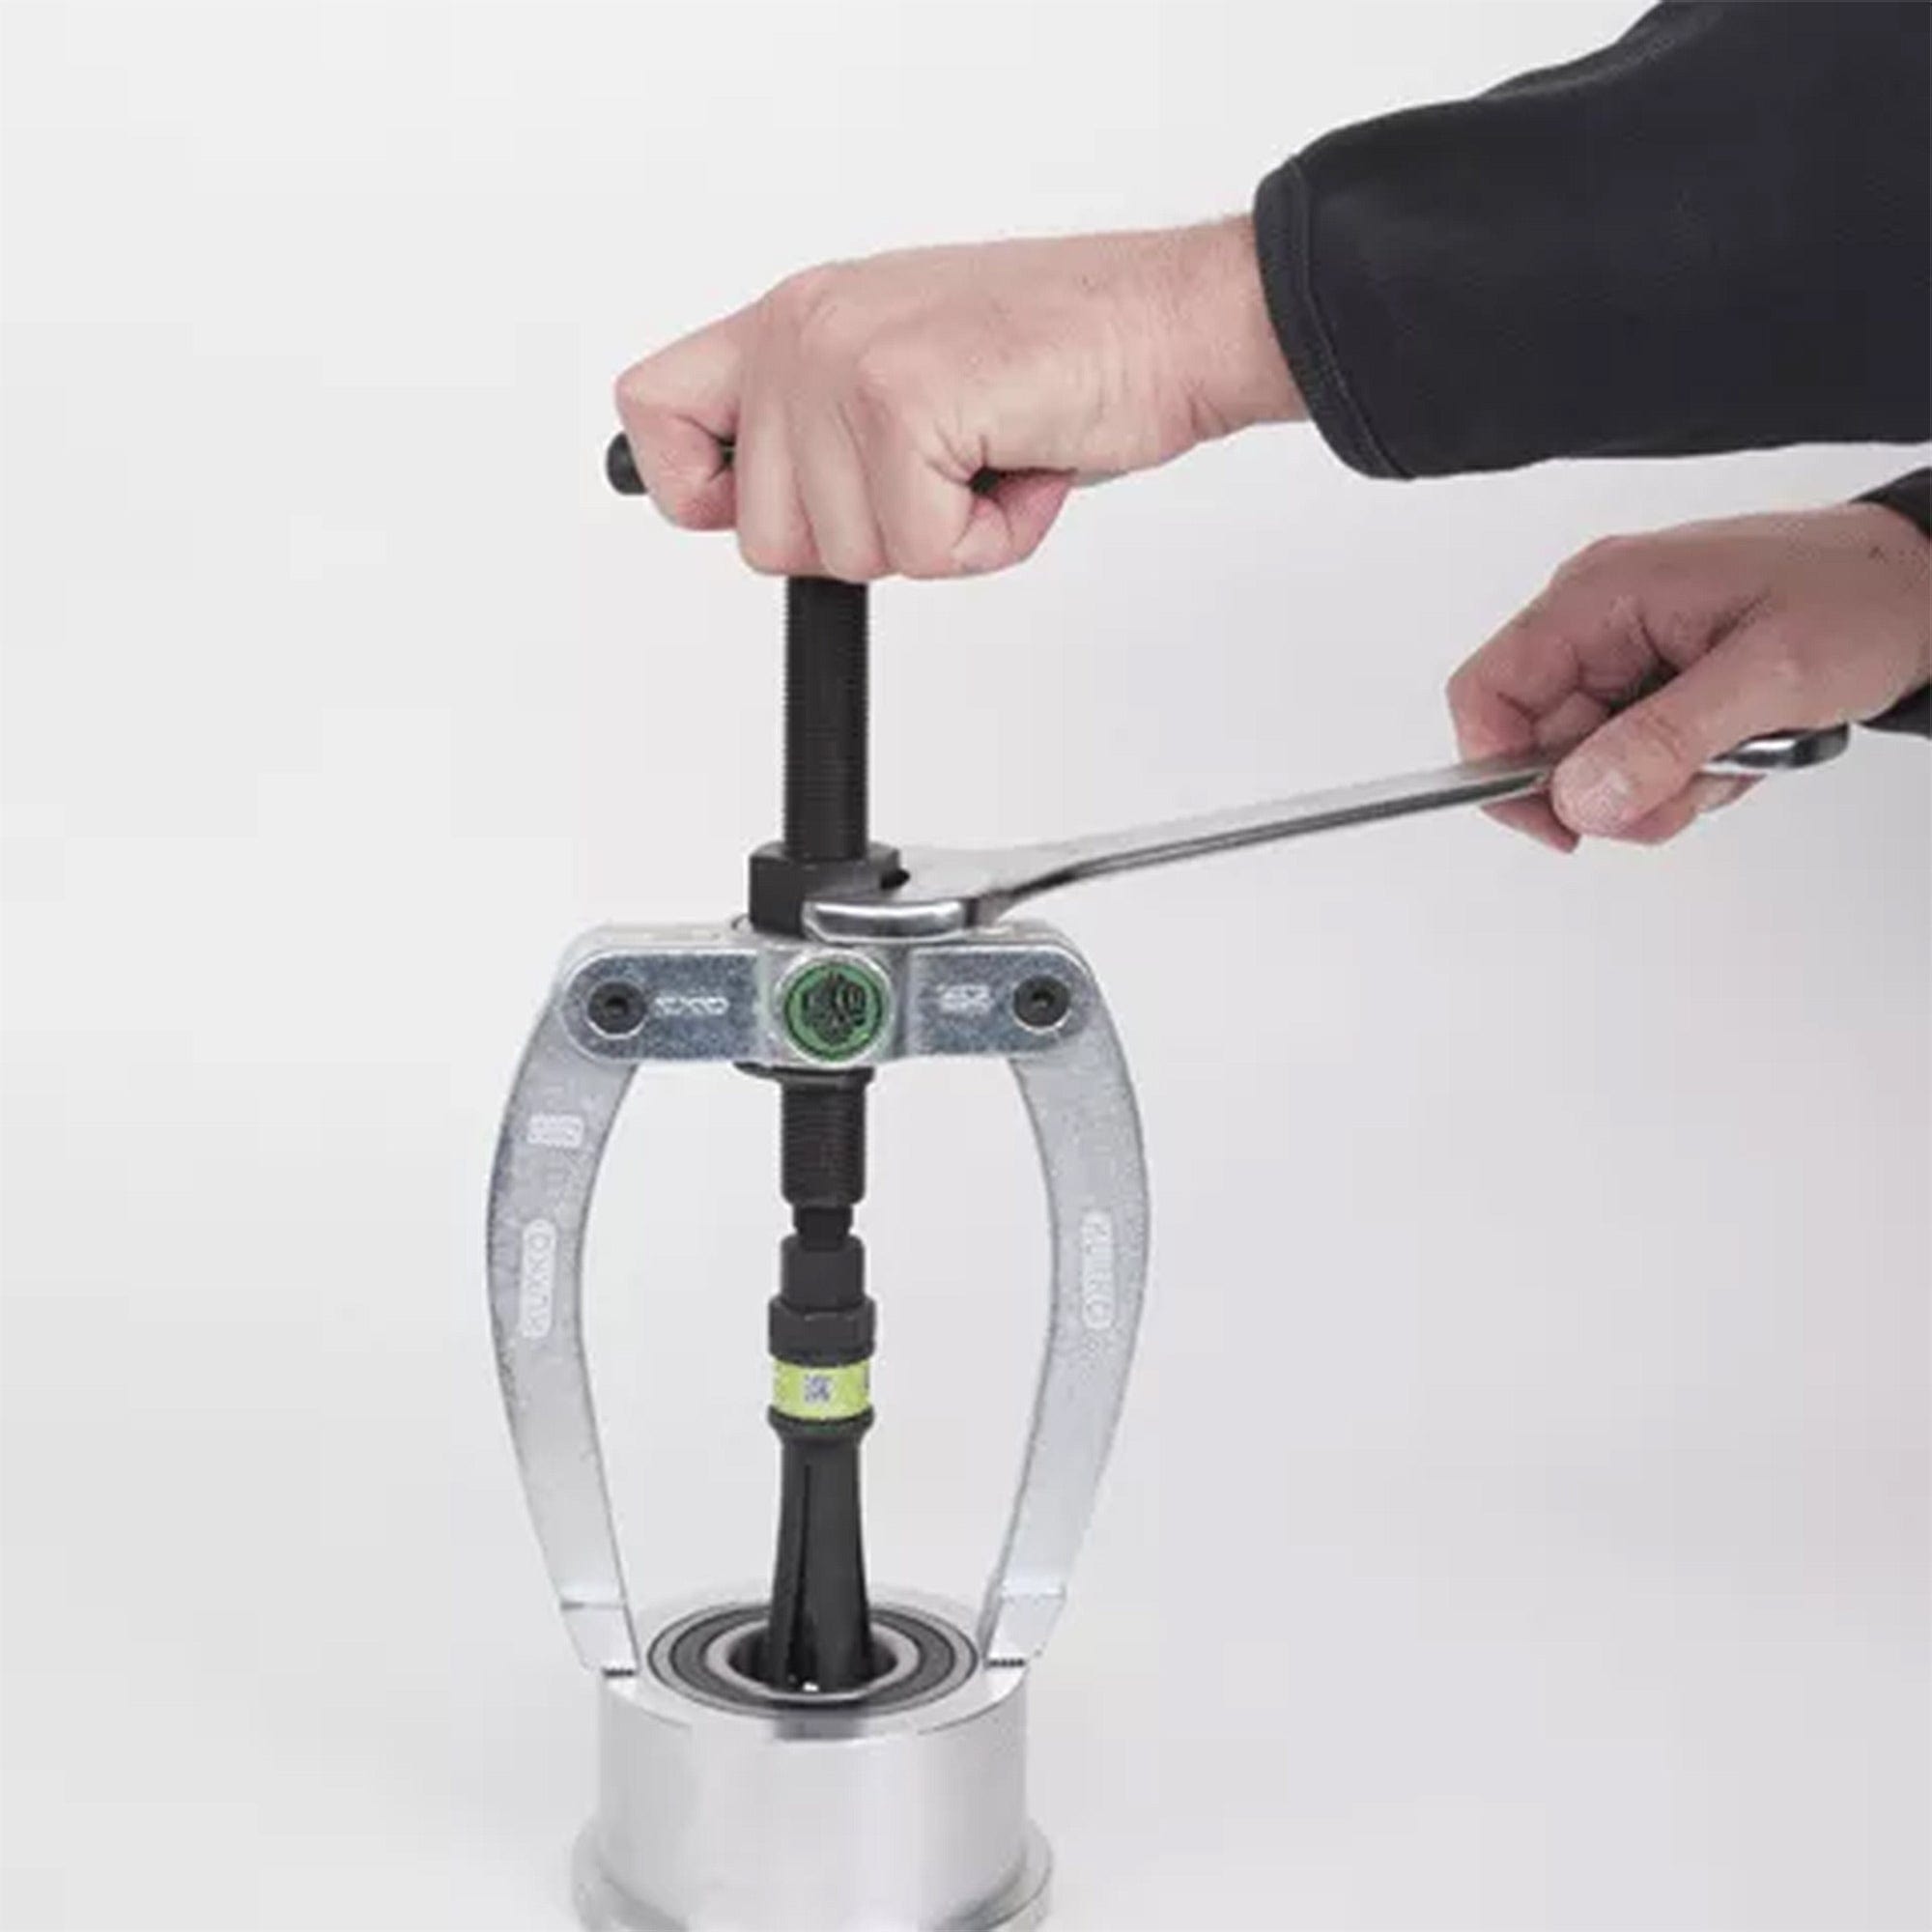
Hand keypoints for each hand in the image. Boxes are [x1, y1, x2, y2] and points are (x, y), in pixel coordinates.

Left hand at [614, 219, 1300, 580]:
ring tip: (994, 458)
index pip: (651, 415)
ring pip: (843, 558)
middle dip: (869, 543)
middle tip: (948, 473)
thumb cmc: (1063, 360)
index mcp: (795, 318)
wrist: (1175, 323)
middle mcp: (803, 328)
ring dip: (938, 539)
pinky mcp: (901, 401)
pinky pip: (919, 554)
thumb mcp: (908, 383)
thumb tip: (753, 517)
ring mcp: (844, 360)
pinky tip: (1022, 467)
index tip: (780, 504)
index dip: (701, 495)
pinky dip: (988, 544)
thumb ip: (818, 434)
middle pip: (763, 539)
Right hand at [1446, 504, 1930, 850]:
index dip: (1500, 771)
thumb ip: (1666, 739)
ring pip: (1586, 760)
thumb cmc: (1859, 599)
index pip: (1488, 693)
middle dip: (1611, 789)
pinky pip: (1628, 754)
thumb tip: (1579, 797)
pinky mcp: (1651, 678)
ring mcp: (1623, 649)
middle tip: (1690, 790)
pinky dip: (1677, 774)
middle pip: (1538, 741)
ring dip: (1656, 785)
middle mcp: (1597, 618)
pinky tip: (1733, 749)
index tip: (1564, 827)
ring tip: (1733, 757)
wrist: (1922, 586)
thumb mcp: (1770, 676)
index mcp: (1600, 594)